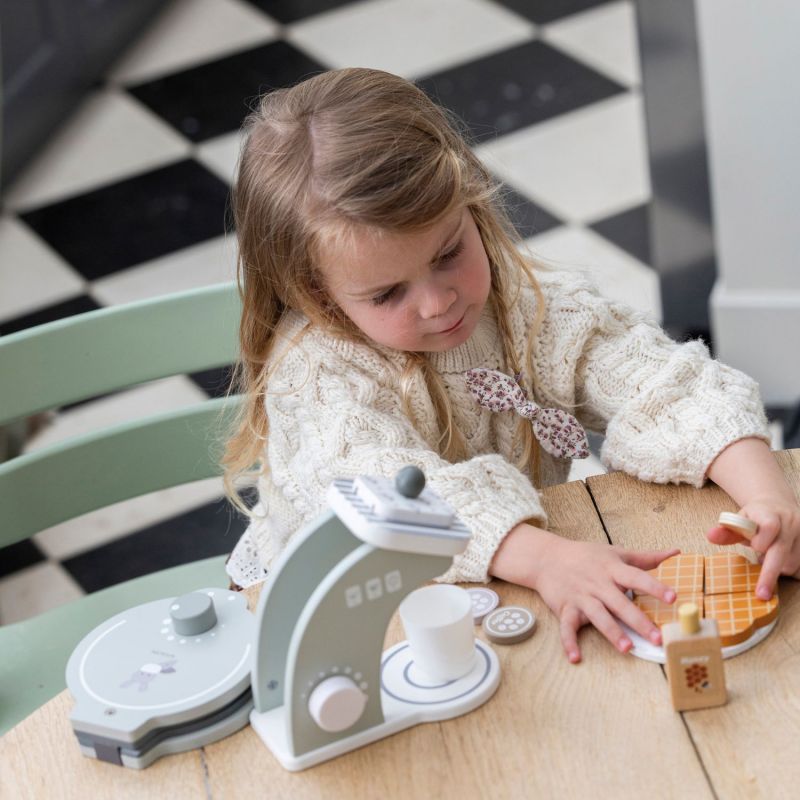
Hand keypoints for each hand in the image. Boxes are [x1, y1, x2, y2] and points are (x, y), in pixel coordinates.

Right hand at [490, 524, 678, 662]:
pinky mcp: (565, 608)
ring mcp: (581, 597)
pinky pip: (567, 627)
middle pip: (620, 603)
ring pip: (598, 615)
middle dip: (638, 620)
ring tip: (627, 648)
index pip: (637, 577)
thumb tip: (676, 552)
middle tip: (656, 637)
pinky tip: (575, 657)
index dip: (655, 587)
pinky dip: (569, 642)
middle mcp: (598, 584)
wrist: (547, 558)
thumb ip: (646, 557)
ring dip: (611, 631)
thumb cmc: (586, 556)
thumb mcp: (615, 552)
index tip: (672, 597)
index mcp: (612, 569)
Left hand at [706, 495, 799, 598]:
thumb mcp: (738, 522)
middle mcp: (791, 522)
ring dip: (779, 568)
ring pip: (793, 563)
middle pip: (782, 551)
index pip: (769, 527)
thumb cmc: (755, 519)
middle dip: (769, 575)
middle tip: (760, 594)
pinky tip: (784, 561)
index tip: (755, 548)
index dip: (760, 541)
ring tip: (769, 556)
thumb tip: (710, 536)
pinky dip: (792, 570)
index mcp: (771, 514)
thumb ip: (726, 532)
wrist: (778, 506)